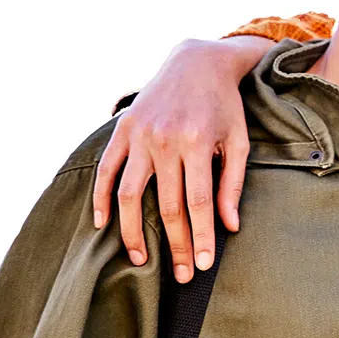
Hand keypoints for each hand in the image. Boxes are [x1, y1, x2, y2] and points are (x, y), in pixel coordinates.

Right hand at [92, 36, 271, 280]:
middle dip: (175, 244)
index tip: (201, 265)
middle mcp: (166, 140)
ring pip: (129, 194)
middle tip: (179, 275)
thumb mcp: (238, 140)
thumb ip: (233, 183)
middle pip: (167, 205)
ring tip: (140, 260)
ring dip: (132, 232)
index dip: (199, 237)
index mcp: (199, 143)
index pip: (198, 202)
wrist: (197, 62)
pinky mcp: (122, 130)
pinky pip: (106, 170)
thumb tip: (230, 226)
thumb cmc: (224, 106)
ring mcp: (140, 135)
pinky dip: (100, 198)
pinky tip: (102, 224)